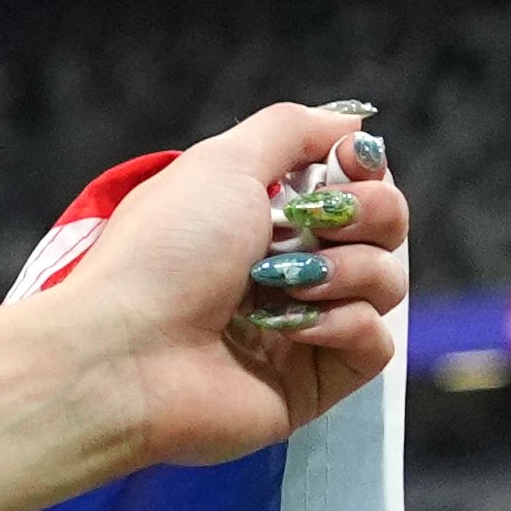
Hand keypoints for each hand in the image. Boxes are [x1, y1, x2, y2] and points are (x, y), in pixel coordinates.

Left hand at [0, 101, 413, 510]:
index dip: (364, 167)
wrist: (122, 354)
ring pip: (388, 280)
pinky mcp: (312, 382)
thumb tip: (353, 128)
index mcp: (260, 218)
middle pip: (386, 225)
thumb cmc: (162, 255)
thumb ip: (291, 130)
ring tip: (278, 284)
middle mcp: (285, 269)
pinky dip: (343, 324)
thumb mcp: (223, 162)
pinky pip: (374, 341)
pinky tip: (291, 326)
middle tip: (308, 225)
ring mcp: (302, 328)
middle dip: (365, 212)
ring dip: (346, 270)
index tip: (348, 162)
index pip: (355, 182)